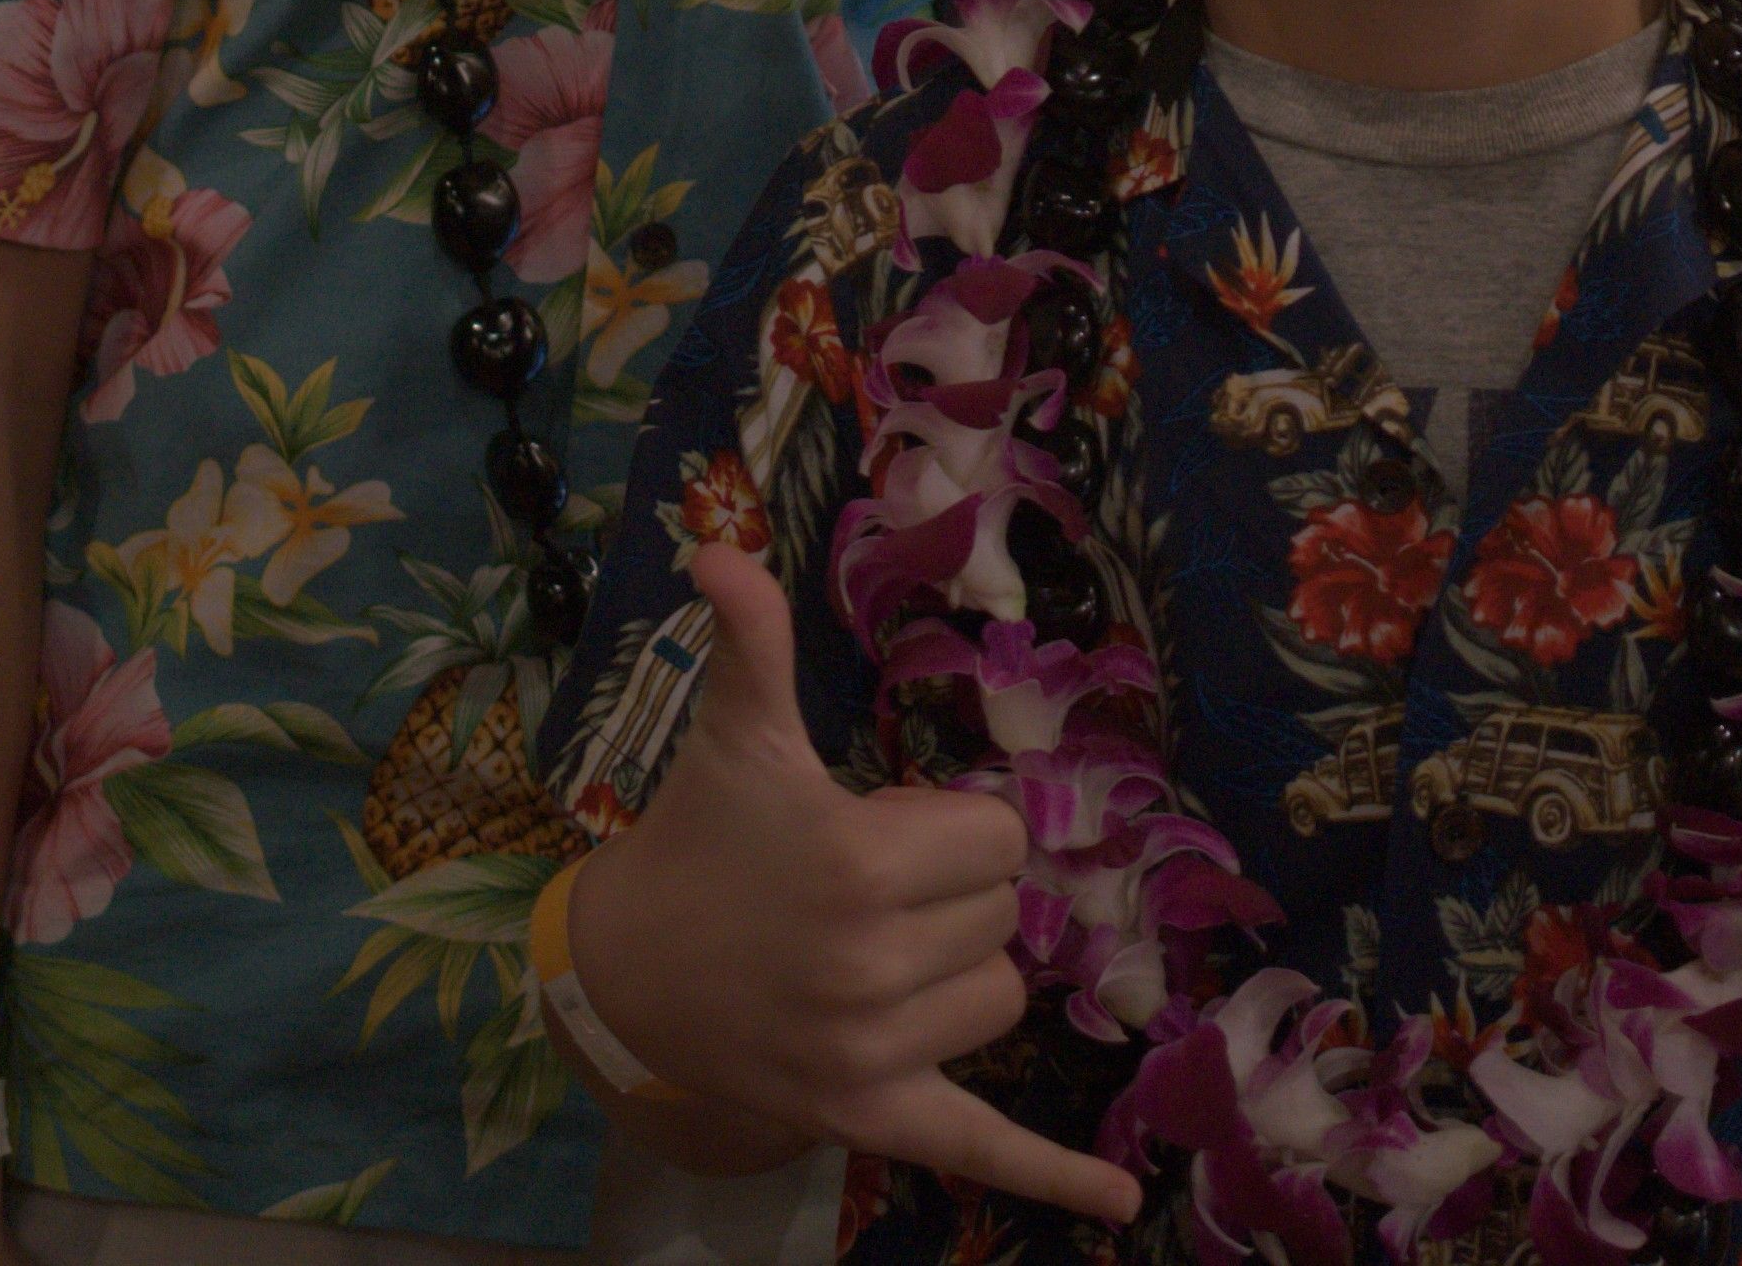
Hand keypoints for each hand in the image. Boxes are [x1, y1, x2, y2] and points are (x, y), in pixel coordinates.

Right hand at [555, 544, 1134, 1216]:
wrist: (625, 974)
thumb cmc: (700, 839)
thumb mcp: (737, 735)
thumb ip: (751, 638)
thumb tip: (717, 541)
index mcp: (858, 860)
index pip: (999, 840)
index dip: (950, 830)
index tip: (883, 834)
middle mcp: (870, 963)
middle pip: (1000, 918)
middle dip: (947, 900)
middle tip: (862, 898)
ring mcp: (870, 1051)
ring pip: (997, 1002)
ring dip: (954, 979)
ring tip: (869, 961)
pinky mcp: (868, 1118)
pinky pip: (981, 1149)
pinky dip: (1054, 1181)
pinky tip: (1116, 1206)